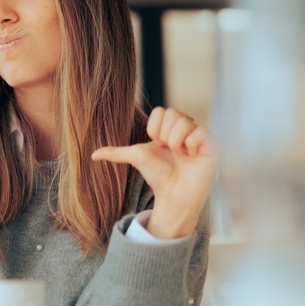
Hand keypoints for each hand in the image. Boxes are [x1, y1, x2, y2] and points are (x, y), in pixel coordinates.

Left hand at [91, 107, 219, 238]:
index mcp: (171, 127)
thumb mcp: (136, 158)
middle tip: (170, 151)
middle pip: (172, 114)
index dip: (155, 129)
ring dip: (176, 142)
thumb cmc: (158, 175)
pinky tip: (192, 156)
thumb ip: (116, 153)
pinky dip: (190, 146)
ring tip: (181, 155)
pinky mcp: (212, 145)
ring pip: (183, 122)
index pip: (161, 111)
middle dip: (165, 136)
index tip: (157, 145)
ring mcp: (201, 135)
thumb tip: (92, 154)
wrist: (174, 194)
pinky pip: (198, 132)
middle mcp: (187, 128)